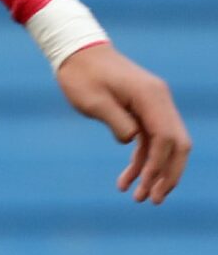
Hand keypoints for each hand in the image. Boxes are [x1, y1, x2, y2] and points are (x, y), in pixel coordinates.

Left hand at [56, 45, 191, 204]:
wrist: (77, 54)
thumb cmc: (82, 76)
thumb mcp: (93, 101)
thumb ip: (116, 121)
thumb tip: (133, 141)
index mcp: (151, 97)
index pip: (166, 137)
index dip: (159, 165)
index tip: (146, 186)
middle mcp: (159, 101)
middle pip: (176, 144)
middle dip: (168, 174)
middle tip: (153, 200)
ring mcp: (153, 106)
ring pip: (165, 145)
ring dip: (155, 172)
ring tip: (138, 198)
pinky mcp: (142, 111)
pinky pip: (150, 140)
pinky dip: (142, 161)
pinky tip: (126, 180)